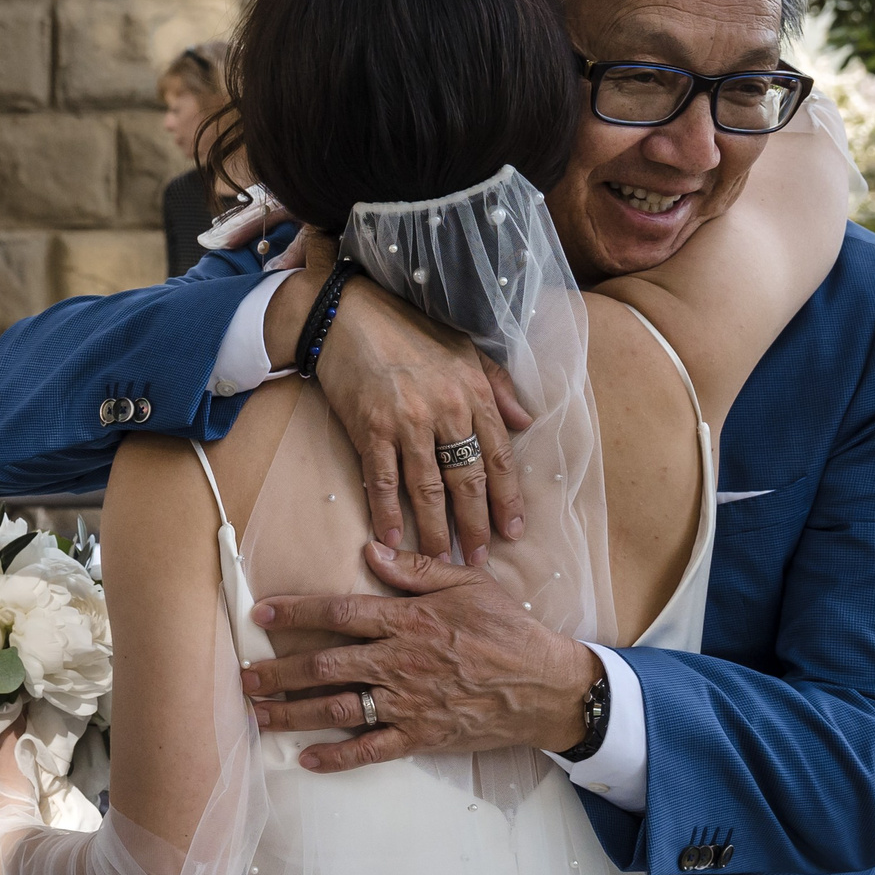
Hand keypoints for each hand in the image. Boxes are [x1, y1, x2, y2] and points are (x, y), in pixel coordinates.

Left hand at [240, 543, 599, 773]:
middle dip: (278, 672)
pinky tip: (306, 760)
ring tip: (257, 715)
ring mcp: (408, 703)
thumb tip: (369, 552)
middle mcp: (399, 663)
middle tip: (243, 677)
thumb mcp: (468, 585)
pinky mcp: (421, 736)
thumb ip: (416, 570)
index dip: (295, 613)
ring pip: (337, 709)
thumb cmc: (509, 630)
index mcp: (408, 622)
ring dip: (292, 714)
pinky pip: (371, 749)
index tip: (260, 614)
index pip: (338, 614)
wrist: (548, 687)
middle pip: (324, 667)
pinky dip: (336, 757)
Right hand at [314, 281, 532, 562]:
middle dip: (475, 525)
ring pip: (427, 487)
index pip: (499, 457)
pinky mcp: (370, 428)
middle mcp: (445, 411)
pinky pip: (382, 479)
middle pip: (467, 480)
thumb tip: (526, 423)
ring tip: (442, 560)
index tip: (514, 531)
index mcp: (472, 393)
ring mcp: (407, 422)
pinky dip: (388, 512)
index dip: (508, 498)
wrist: (348, 313)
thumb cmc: (407, 329)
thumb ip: (498, 387)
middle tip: (479, 561)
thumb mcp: (464, 349)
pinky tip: (392, 538)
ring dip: (435, 529)